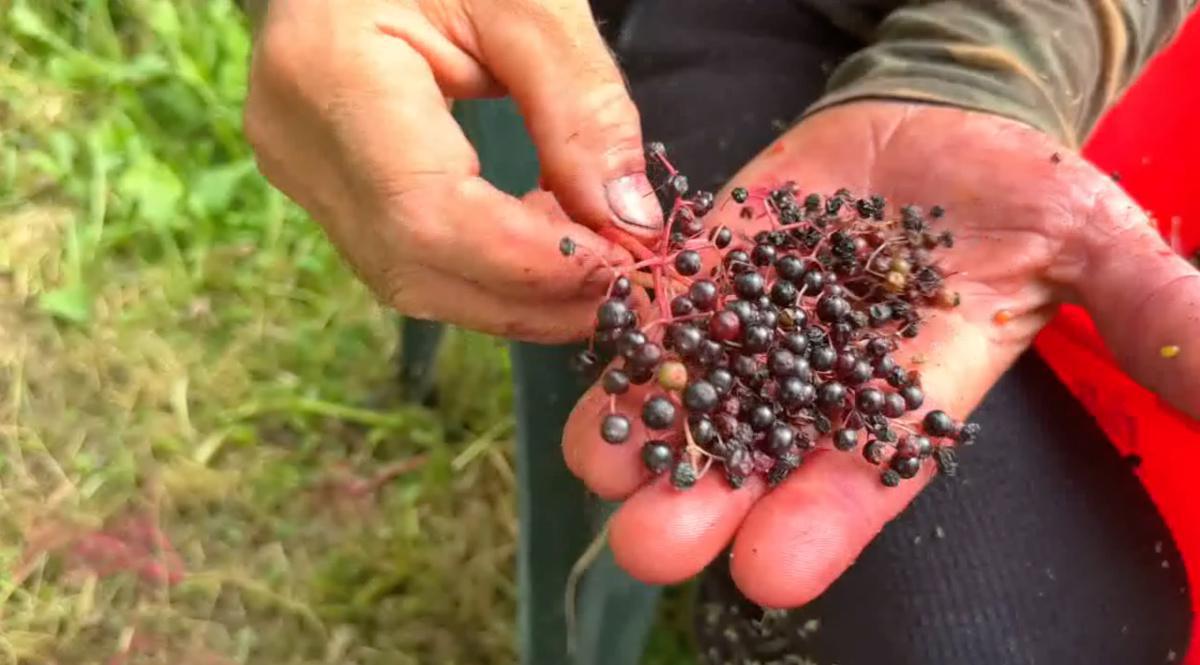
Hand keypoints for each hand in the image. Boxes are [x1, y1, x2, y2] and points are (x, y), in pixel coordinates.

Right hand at [243, 0, 661, 341]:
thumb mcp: (529, 2)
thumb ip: (582, 108)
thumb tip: (631, 223)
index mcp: (329, 72)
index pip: (426, 212)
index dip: (529, 261)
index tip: (623, 267)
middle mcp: (298, 141)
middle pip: (415, 267)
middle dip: (533, 295)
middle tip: (625, 286)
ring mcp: (303, 171)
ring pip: (411, 279)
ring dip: (515, 294)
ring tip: (594, 265)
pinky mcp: (324, 188)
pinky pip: (407, 258)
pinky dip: (486, 271)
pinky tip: (543, 244)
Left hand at [562, 101, 1199, 606]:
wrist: (935, 124)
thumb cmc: (1016, 189)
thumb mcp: (1089, 240)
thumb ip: (1145, 310)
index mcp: (906, 394)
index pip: (865, 474)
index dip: (824, 522)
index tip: (775, 571)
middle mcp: (817, 377)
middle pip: (753, 456)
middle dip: (704, 502)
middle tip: (652, 544)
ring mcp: (751, 321)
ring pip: (689, 389)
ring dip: (643, 427)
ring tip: (601, 460)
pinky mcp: (707, 266)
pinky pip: (659, 300)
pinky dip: (627, 325)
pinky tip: (597, 350)